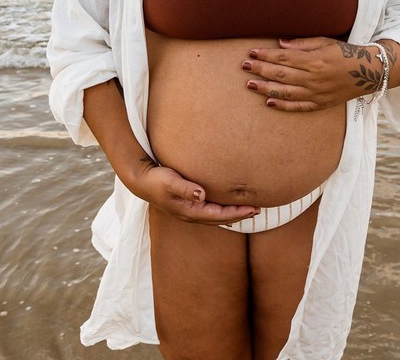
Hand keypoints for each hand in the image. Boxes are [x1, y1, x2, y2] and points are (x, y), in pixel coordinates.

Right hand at [129, 160, 259, 224]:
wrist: (141, 180)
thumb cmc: (156, 180)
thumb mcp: (170, 182)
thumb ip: (185, 188)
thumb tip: (201, 195)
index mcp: (190, 211)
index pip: (219, 216)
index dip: (237, 213)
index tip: (253, 209)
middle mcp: (192, 214)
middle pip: (221, 219)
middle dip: (240, 215)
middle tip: (258, 210)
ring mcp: (190, 210)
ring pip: (217, 215)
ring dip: (233, 213)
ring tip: (249, 208)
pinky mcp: (188, 203)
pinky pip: (211, 209)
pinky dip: (223, 208)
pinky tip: (229, 203)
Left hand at [241, 37, 384, 111]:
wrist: (369, 72)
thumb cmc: (346, 53)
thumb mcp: (326, 42)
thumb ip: (302, 44)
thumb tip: (280, 44)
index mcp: (315, 60)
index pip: (284, 58)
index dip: (266, 55)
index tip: (252, 53)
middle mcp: (314, 78)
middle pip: (281, 74)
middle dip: (260, 69)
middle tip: (244, 66)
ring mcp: (317, 93)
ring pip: (285, 92)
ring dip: (265, 88)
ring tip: (250, 84)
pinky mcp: (320, 104)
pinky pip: (298, 107)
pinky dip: (282, 106)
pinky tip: (268, 102)